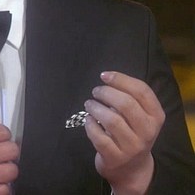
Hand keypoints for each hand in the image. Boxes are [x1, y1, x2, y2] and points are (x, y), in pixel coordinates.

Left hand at [84, 71, 163, 194]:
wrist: (132, 168)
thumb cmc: (132, 133)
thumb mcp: (140, 117)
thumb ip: (130, 98)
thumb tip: (107, 77)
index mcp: (156, 116)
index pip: (142, 91)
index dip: (121, 79)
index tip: (104, 75)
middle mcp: (147, 131)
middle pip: (126, 104)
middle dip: (106, 93)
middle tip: (96, 91)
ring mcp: (132, 146)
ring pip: (112, 120)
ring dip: (95, 107)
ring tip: (89, 104)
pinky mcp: (115, 157)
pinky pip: (99, 137)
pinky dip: (90, 125)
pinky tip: (88, 120)